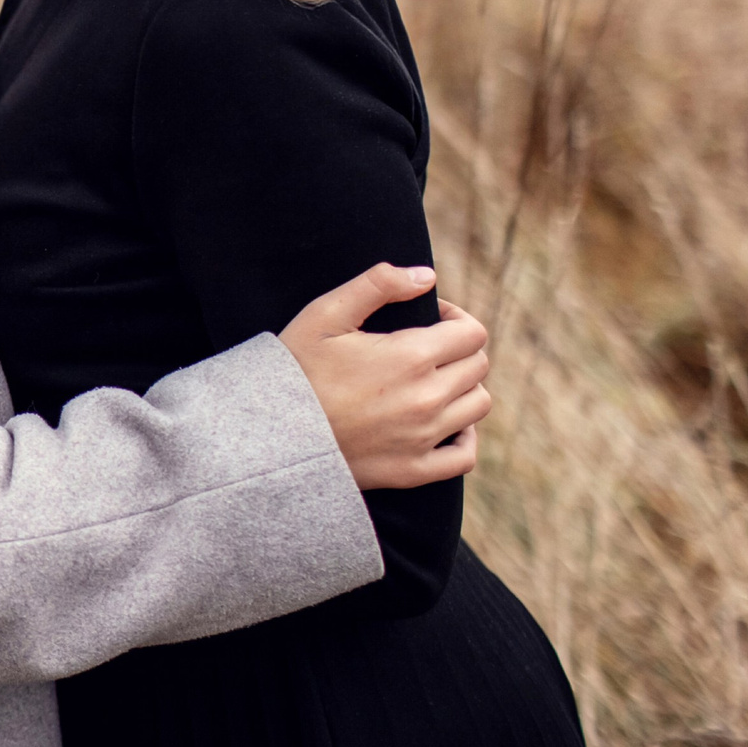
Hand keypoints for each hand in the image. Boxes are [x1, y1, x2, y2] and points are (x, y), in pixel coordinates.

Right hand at [278, 264, 490, 489]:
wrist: (270, 435)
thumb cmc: (295, 369)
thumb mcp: (326, 314)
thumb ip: (378, 284)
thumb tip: (427, 276)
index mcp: (411, 356)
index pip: (472, 333)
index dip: (455, 318)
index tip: (430, 318)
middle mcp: (427, 399)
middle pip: (478, 366)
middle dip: (458, 349)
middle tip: (425, 347)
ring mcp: (423, 438)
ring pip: (477, 405)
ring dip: (463, 387)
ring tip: (430, 381)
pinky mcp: (413, 470)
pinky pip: (465, 455)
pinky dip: (464, 437)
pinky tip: (444, 424)